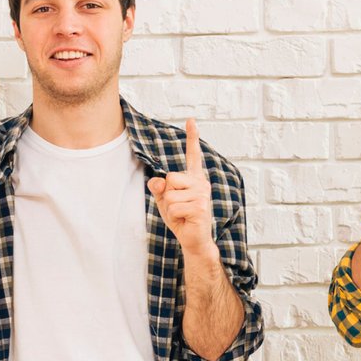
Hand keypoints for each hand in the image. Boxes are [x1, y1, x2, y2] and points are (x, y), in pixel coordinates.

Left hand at [147, 119, 215, 255]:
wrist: (194, 240)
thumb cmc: (181, 218)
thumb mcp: (165, 200)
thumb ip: (159, 188)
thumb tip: (157, 181)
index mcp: (194, 178)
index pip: (193, 155)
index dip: (192, 138)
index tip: (191, 120)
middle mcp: (201, 183)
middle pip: (170, 177)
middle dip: (168, 194)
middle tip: (179, 207)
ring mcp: (202, 194)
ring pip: (170, 194)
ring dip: (170, 208)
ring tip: (182, 215)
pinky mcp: (200, 207)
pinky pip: (173, 206)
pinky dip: (174, 216)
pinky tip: (185, 220)